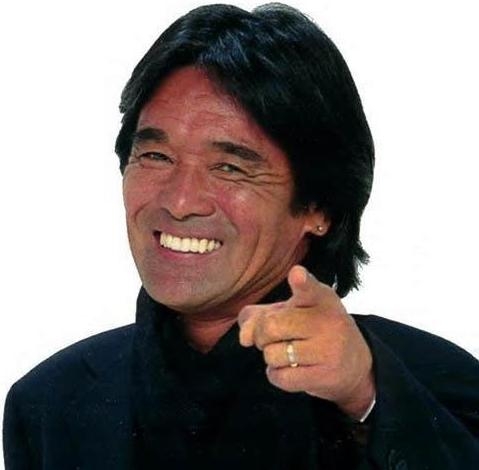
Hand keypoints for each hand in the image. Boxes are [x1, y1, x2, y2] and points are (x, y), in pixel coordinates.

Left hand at [238, 265, 374, 419]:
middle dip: (261, 335)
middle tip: (272, 338)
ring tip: (288, 353)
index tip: (297, 275)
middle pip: (270, 326)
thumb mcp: (290, 312)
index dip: (300, 281)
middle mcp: (327, 321)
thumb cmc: (312, 330)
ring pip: (272, 354)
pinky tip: (290, 369)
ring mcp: (329, 349)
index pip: (309, 287)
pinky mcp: (325, 376)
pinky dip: (276, 374)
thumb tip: (245, 338)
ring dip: (271, 357)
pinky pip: (280, 377)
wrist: (355, 363)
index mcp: (320, 297)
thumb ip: (259, 316)